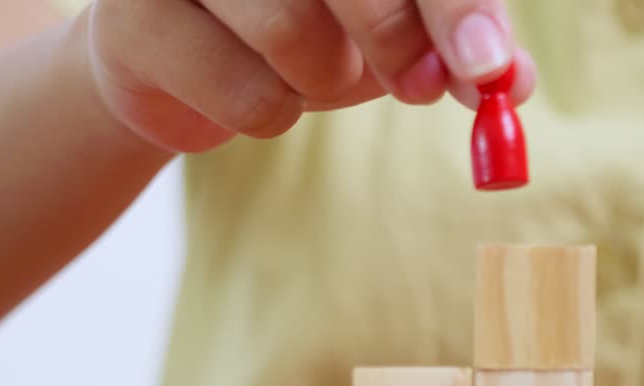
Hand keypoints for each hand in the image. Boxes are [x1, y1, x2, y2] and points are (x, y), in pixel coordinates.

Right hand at [86, 0, 536, 152]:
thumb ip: (455, 44)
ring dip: (325, 84)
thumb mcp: (387, 29)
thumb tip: (511, 81)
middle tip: (419, 86)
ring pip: (295, 37)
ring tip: (310, 73)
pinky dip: (271, 117)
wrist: (175, 61)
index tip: (487, 68)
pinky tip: (249, 92)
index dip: (455, 4)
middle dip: (398, 43)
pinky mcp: (132, 19)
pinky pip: (247, 97)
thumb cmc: (293, 27)